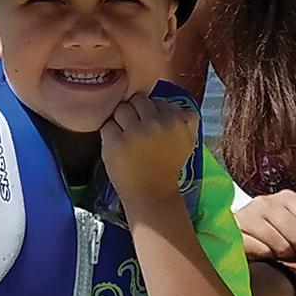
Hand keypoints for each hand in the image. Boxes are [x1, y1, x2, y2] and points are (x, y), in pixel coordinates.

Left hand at [99, 90, 198, 209]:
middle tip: (134, 127)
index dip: (150, 111)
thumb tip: (181, 104)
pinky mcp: (115, 142)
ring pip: (121, 109)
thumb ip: (188, 120)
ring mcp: (134, 132)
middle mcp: (155, 123)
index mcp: (175, 121)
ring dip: (120, 120)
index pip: (157, 101)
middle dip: (134, 111)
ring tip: (124, 135)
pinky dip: (109, 133)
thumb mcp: (188, 142)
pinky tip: (116, 145)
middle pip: (137, 100)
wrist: (152, 194)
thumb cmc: (168, 168)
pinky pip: (107, 125)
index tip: (149, 124)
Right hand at [233, 189, 295, 271]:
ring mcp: (249, 215)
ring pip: (282, 246)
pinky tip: (264, 258)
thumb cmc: (271, 238)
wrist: (229, 237)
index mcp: (289, 199)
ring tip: (279, 256)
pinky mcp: (235, 231)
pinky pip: (262, 252)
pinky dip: (267, 259)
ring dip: (284, 258)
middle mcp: (269, 202)